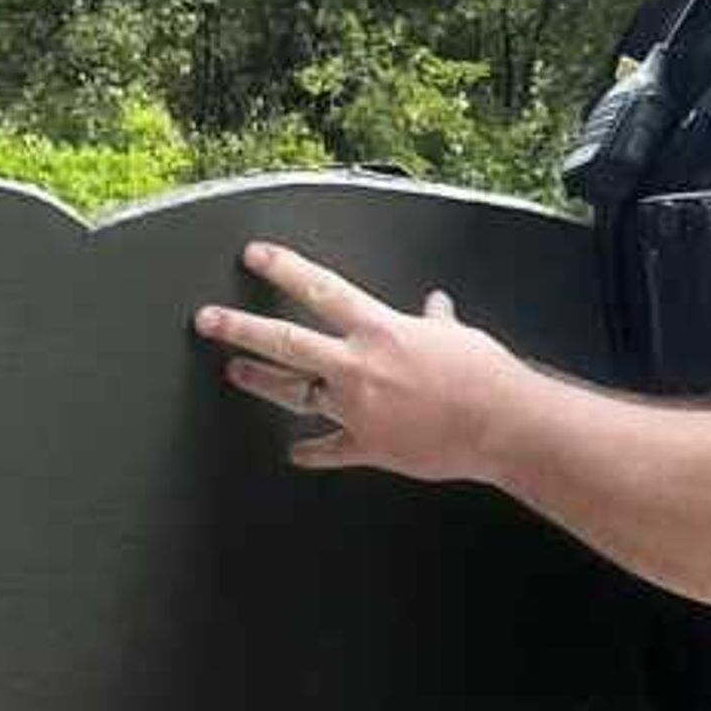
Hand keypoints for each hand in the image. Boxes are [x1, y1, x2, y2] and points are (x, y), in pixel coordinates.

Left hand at [195, 239, 525, 482]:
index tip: (254, 256)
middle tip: (208, 320)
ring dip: (261, 381)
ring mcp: (358, 409)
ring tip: (236, 371)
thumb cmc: (485, 376)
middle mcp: (359, 366)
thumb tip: (437, 308)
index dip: (283, 268)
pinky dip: (312, 452)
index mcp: (380, 329)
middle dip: (241, 328)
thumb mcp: (459, 337)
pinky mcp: (368, 446)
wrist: (502, 425)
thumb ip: (438, 323)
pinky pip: (330, 450)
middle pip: (286, 342)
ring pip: (295, 392)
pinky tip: (295, 453)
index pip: (321, 288)